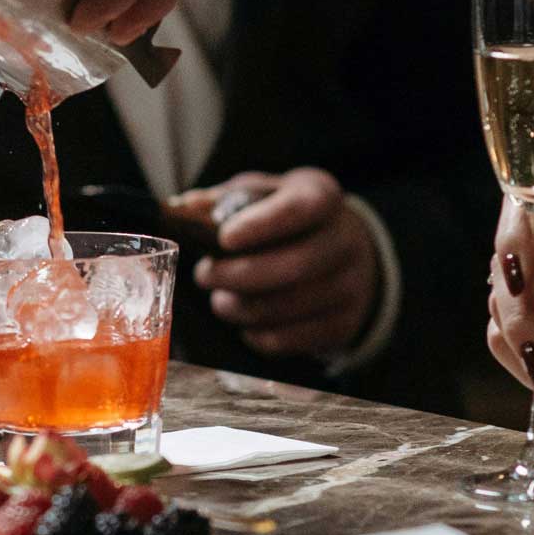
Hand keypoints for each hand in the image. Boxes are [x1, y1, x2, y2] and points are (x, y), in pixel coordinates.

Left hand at [187, 168, 379, 358]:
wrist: (344, 252)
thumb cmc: (288, 220)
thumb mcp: (262, 195)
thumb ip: (223, 200)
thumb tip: (183, 209)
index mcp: (321, 197)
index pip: (298, 210)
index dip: (261, 226)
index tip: (224, 239)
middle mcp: (345, 240)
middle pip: (295, 266)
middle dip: (239, 275)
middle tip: (205, 275)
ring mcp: (349, 286)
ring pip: (290, 307)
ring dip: (242, 309)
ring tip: (221, 301)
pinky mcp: (342, 324)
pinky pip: (292, 339)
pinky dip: (258, 335)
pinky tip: (245, 322)